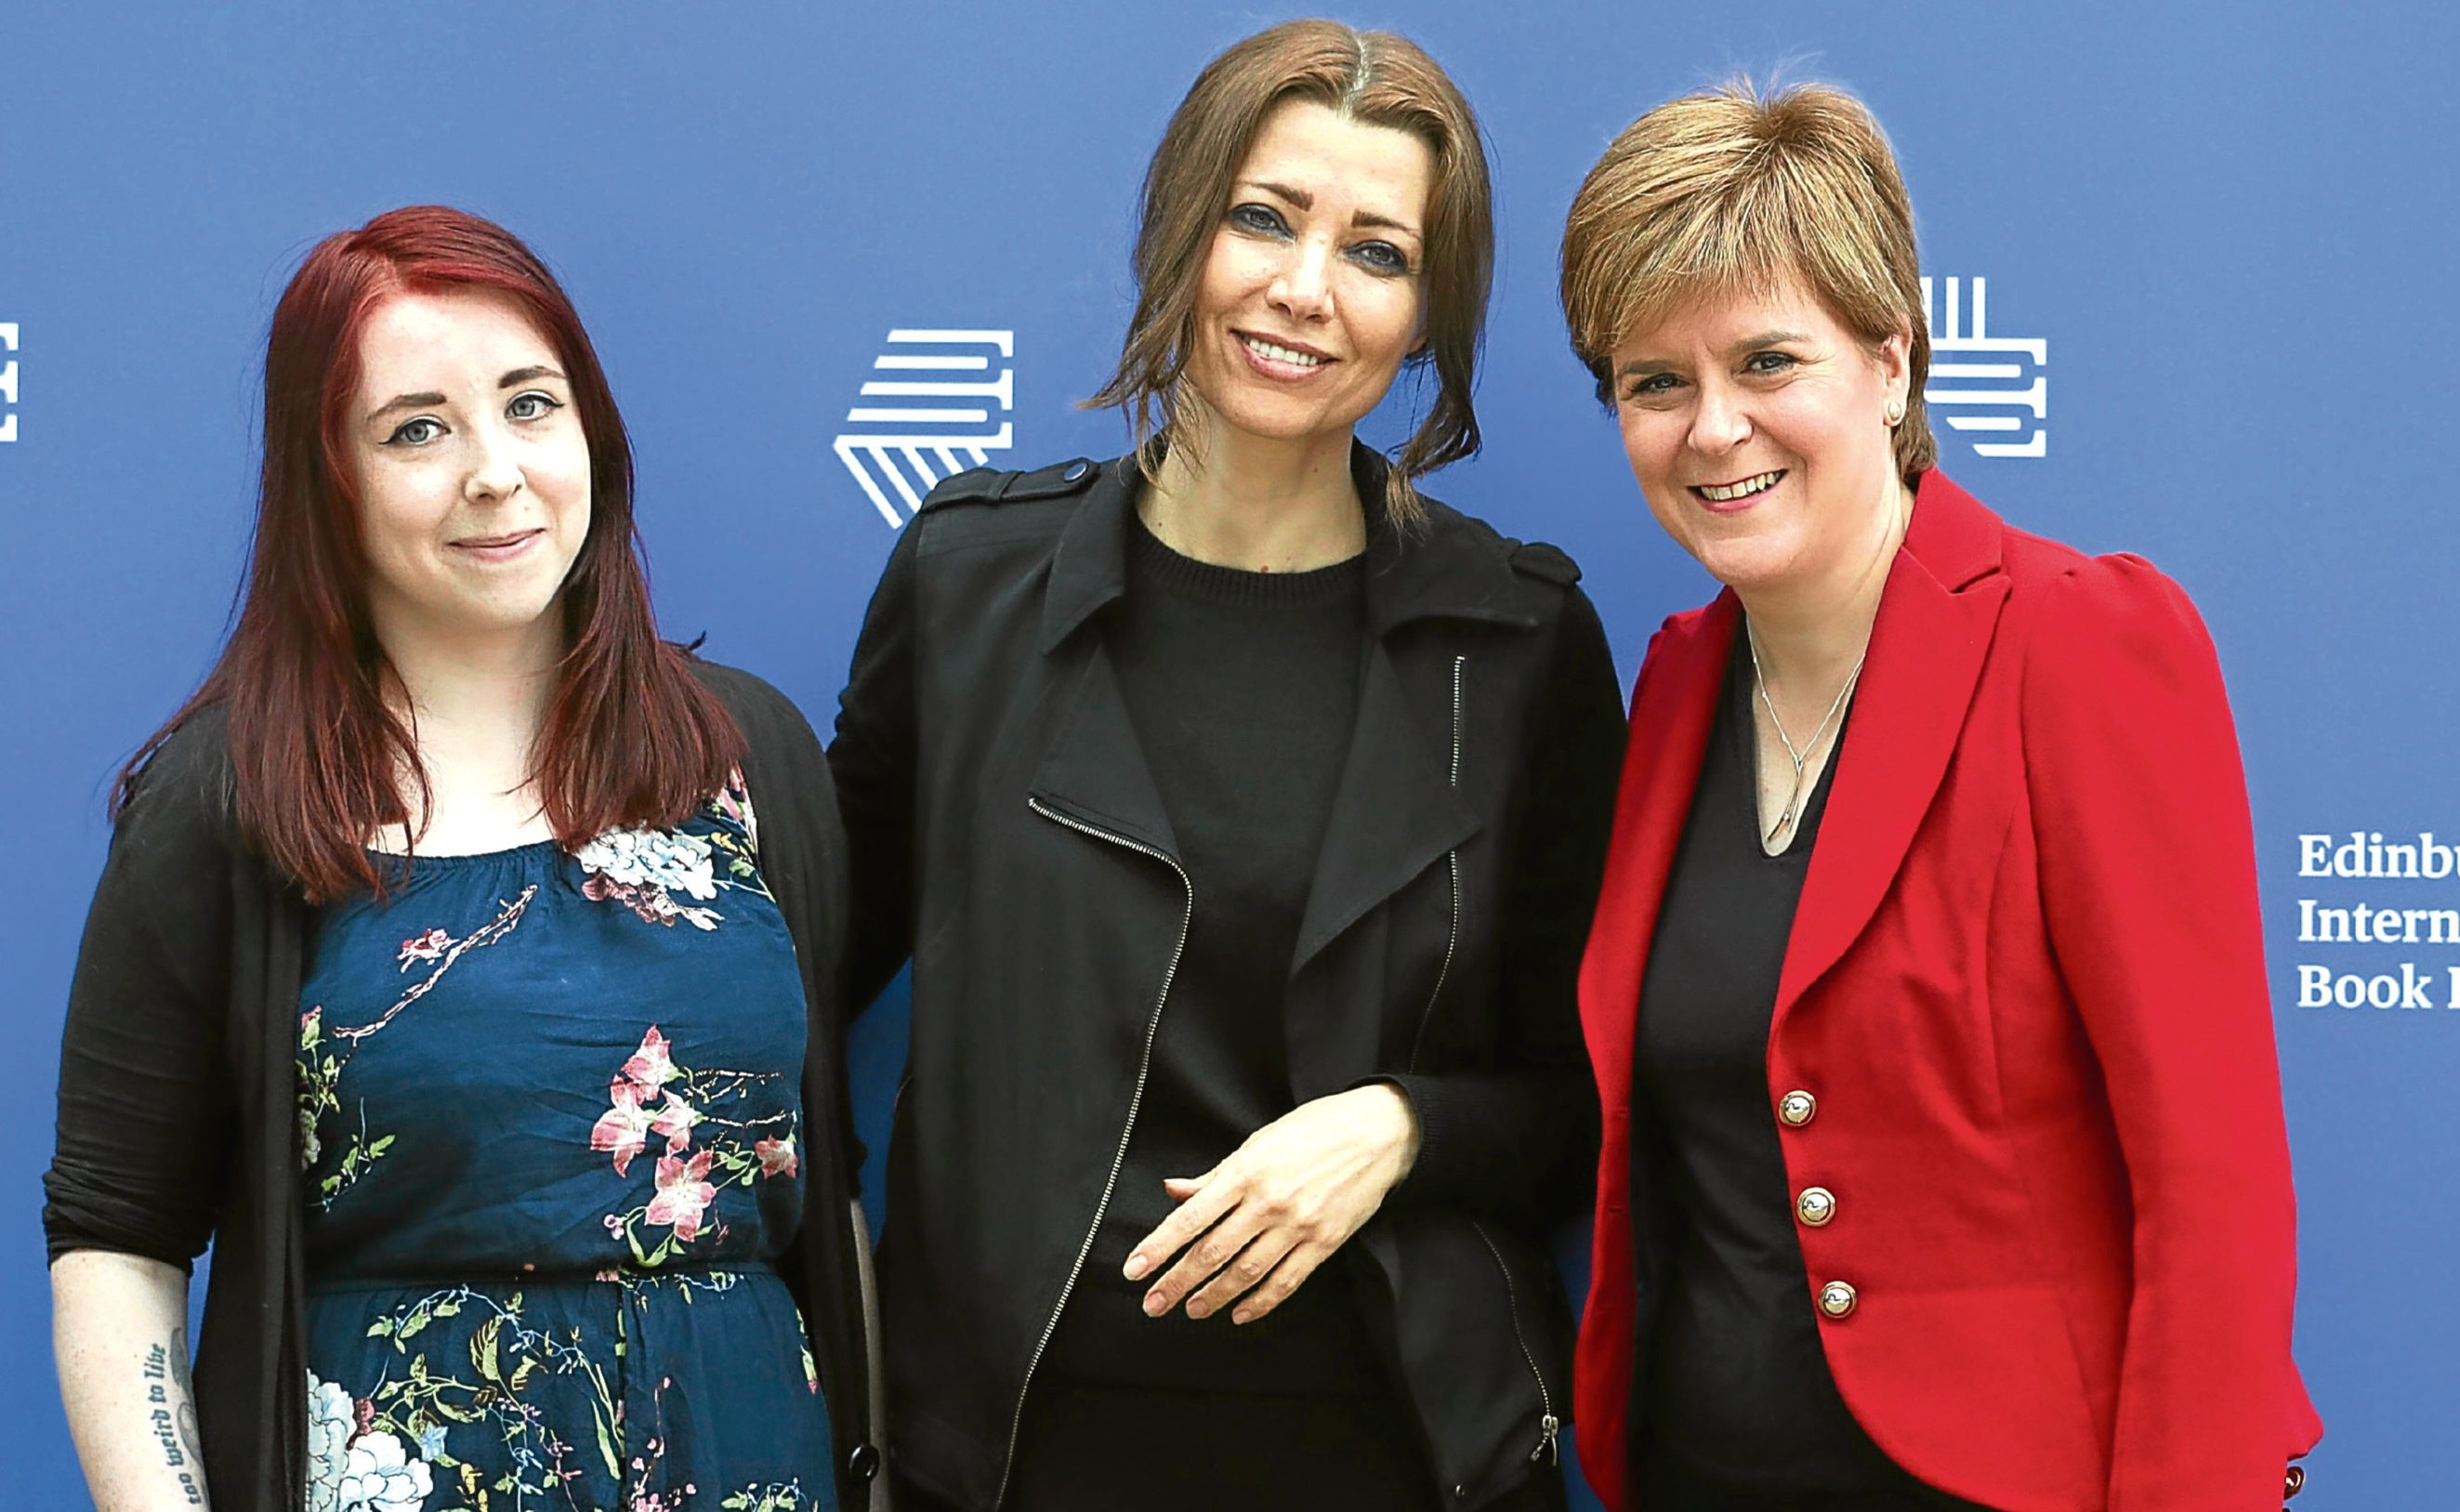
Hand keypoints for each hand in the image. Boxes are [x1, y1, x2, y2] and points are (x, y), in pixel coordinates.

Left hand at [1123, 1084, 1419, 1325]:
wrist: (1379, 1132)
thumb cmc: (1314, 1129)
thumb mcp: (1259, 1141)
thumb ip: (1215, 1174)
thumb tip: (1173, 1190)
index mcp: (1246, 1172)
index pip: (1191, 1217)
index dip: (1159, 1246)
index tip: (1133, 1270)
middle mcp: (1269, 1202)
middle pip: (1212, 1253)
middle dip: (1176, 1282)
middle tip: (1152, 1305)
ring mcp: (1299, 1226)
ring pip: (1245, 1274)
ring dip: (1213, 1297)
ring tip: (1190, 1310)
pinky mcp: (1325, 1243)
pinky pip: (1285, 1282)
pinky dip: (1260, 1302)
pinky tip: (1239, 1314)